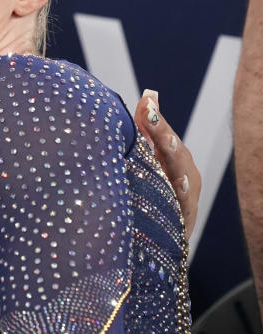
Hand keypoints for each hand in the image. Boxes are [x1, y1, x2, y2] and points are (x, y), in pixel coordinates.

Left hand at [133, 90, 201, 238]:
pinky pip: (183, 205)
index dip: (155, 119)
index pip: (165, 135)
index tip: (146, 102)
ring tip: (166, 141)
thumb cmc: (157, 191)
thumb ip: (148, 129)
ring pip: (181, 174)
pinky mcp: (184, 219)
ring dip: (173, 157)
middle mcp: (185, 176)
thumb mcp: (151, 158)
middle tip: (151, 114)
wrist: (164, 240)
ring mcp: (187, 197)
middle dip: (163, 133)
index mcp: (175, 160)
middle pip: (174, 151)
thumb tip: (150, 94)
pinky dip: (181, 193)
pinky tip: (178, 182)